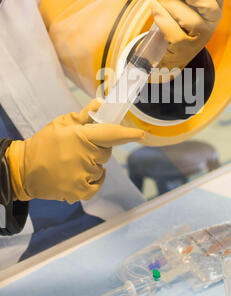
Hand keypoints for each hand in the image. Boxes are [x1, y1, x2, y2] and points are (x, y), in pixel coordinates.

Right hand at [6, 100, 144, 203]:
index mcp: (81, 136)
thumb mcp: (62, 124)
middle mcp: (85, 157)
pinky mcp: (80, 192)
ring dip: (92, 165)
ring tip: (71, 163)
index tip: (141, 134)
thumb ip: (84, 116)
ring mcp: (83, 176)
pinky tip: (76, 175)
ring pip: (101, 169)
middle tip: (78, 148)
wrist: (24, 170)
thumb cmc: (44, 143)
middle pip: (106, 152)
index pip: (110, 134)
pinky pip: (97, 184)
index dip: (128, 134)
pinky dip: (91, 180)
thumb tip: (101, 103)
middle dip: (98, 149)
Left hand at [150, 0, 229, 69]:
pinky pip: (173, 31)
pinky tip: (155, 9)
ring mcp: (200, 36)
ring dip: (169, 3)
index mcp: (212, 5)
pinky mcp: (186, 48)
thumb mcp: (184, 3)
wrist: (172, 53)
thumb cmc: (178, 21)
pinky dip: (162, 17)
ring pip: (188, 18)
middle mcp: (211, 21)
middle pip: (207, 3)